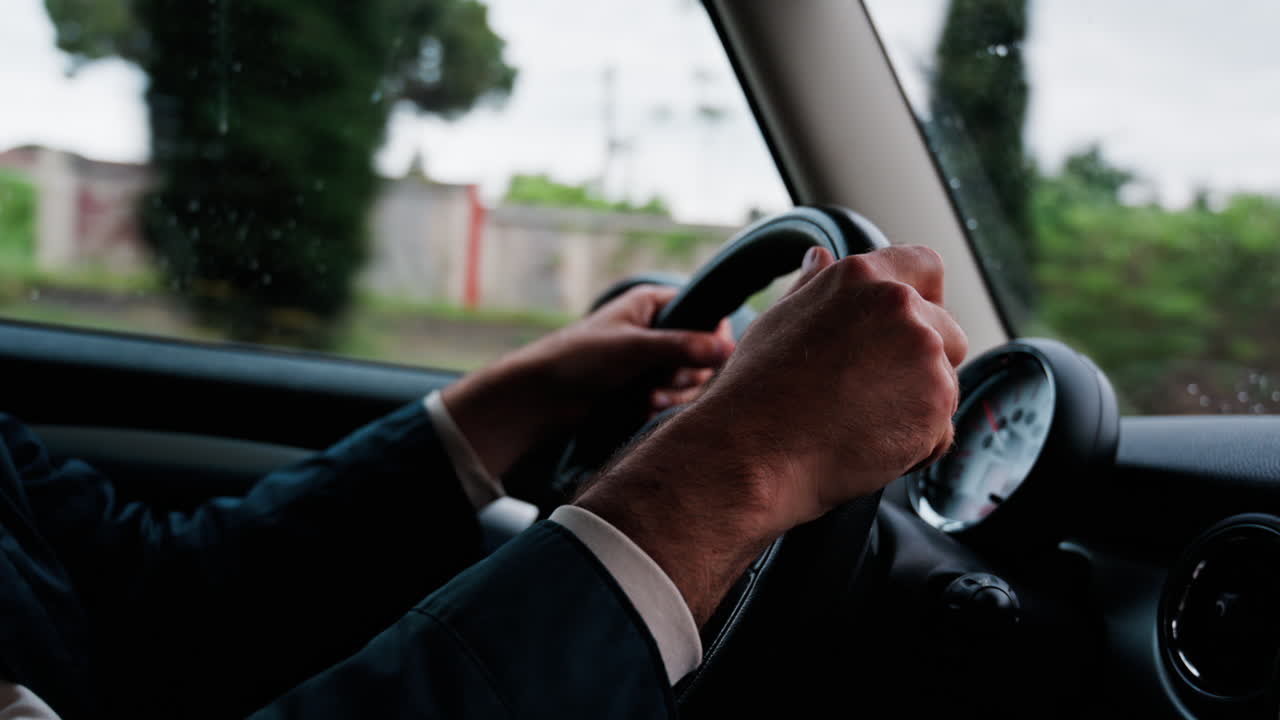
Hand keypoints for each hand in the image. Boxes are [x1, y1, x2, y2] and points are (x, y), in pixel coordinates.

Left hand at [442, 285, 733, 477]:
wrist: (542, 399)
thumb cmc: (580, 359)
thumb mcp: (634, 348)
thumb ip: (682, 346)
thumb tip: (728, 349)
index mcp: (653, 304)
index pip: (706, 312)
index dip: (712, 336)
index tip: (708, 356)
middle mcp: (656, 330)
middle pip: (703, 353)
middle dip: (686, 372)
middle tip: (662, 378)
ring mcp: (651, 362)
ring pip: (690, 381)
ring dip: (672, 393)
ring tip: (646, 396)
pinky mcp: (645, 391)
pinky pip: (672, 401)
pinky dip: (659, 407)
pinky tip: (638, 407)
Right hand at [576, 245, 966, 623]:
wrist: (753, 452)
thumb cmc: (755, 391)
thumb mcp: (778, 320)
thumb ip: (813, 286)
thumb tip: (821, 257)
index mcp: (861, 277)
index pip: (924, 265)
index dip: (922, 298)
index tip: (902, 330)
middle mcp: (900, 306)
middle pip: (945, 330)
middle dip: (919, 363)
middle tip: (868, 393)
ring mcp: (923, 355)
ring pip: (945, 382)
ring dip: (917, 406)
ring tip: (860, 424)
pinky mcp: (936, 405)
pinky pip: (943, 428)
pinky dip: (916, 444)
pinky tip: (868, 446)